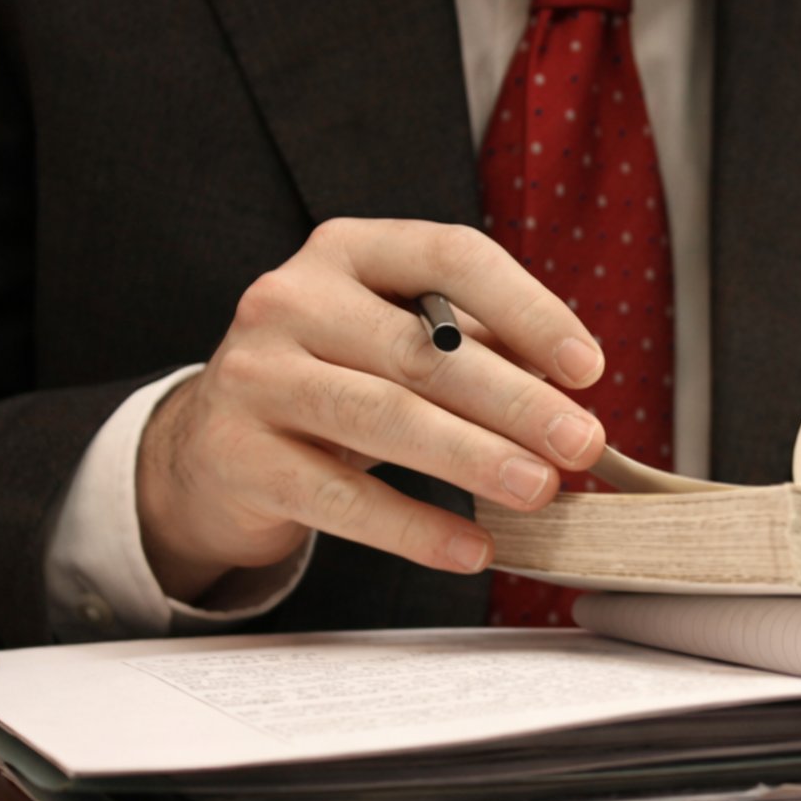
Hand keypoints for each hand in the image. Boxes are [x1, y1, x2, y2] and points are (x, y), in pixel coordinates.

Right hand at [137, 219, 607, 601]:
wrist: (212, 445)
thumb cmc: (335, 380)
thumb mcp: (398, 342)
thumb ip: (478, 346)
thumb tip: (569, 385)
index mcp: (348, 251)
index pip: (451, 258)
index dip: (529, 310)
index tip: (588, 368)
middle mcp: (292, 299)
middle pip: (426, 348)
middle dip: (517, 400)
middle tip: (582, 443)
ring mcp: (255, 375)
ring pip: (385, 417)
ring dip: (474, 457)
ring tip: (540, 489)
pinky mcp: (237, 455)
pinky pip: (341, 497)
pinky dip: (415, 528)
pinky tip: (473, 548)